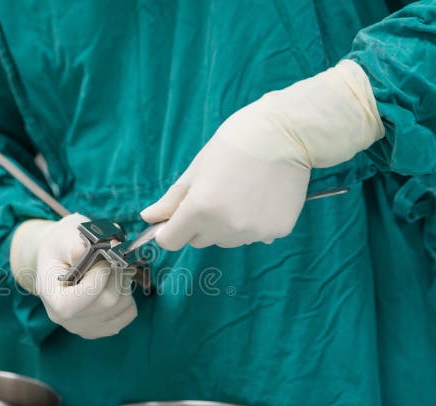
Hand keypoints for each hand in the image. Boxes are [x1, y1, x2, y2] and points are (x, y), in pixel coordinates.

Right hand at [10, 214, 137, 338]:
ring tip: (110, 268)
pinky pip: (129, 313)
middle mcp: (67, 321)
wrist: (60, 258)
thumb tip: (108, 247)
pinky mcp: (103, 328)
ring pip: (122, 306)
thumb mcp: (64, 238)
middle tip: (112, 257)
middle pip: (107, 301)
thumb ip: (80, 245)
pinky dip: (128, 294)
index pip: (82, 298)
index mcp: (53, 299)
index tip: (101, 258)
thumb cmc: (60, 247)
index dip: (98, 276)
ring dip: (123, 282)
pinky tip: (112, 283)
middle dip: (115, 274)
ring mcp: (86, 328)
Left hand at [141, 59, 383, 249]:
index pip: (171, 241)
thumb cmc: (236, 143)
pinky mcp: (276, 231)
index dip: (170, 230)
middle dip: (199, 223)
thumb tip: (148, 218)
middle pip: (199, 240)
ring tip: (242, 193)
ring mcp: (253, 232)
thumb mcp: (197, 168)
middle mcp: (225, 226)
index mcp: (200, 209)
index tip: (176, 218)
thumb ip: (172, 199)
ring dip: (226, 225)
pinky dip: (254, 223)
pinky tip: (261, 198)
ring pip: (226, 240)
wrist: (287, 134)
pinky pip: (254, 236)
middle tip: (216, 193)